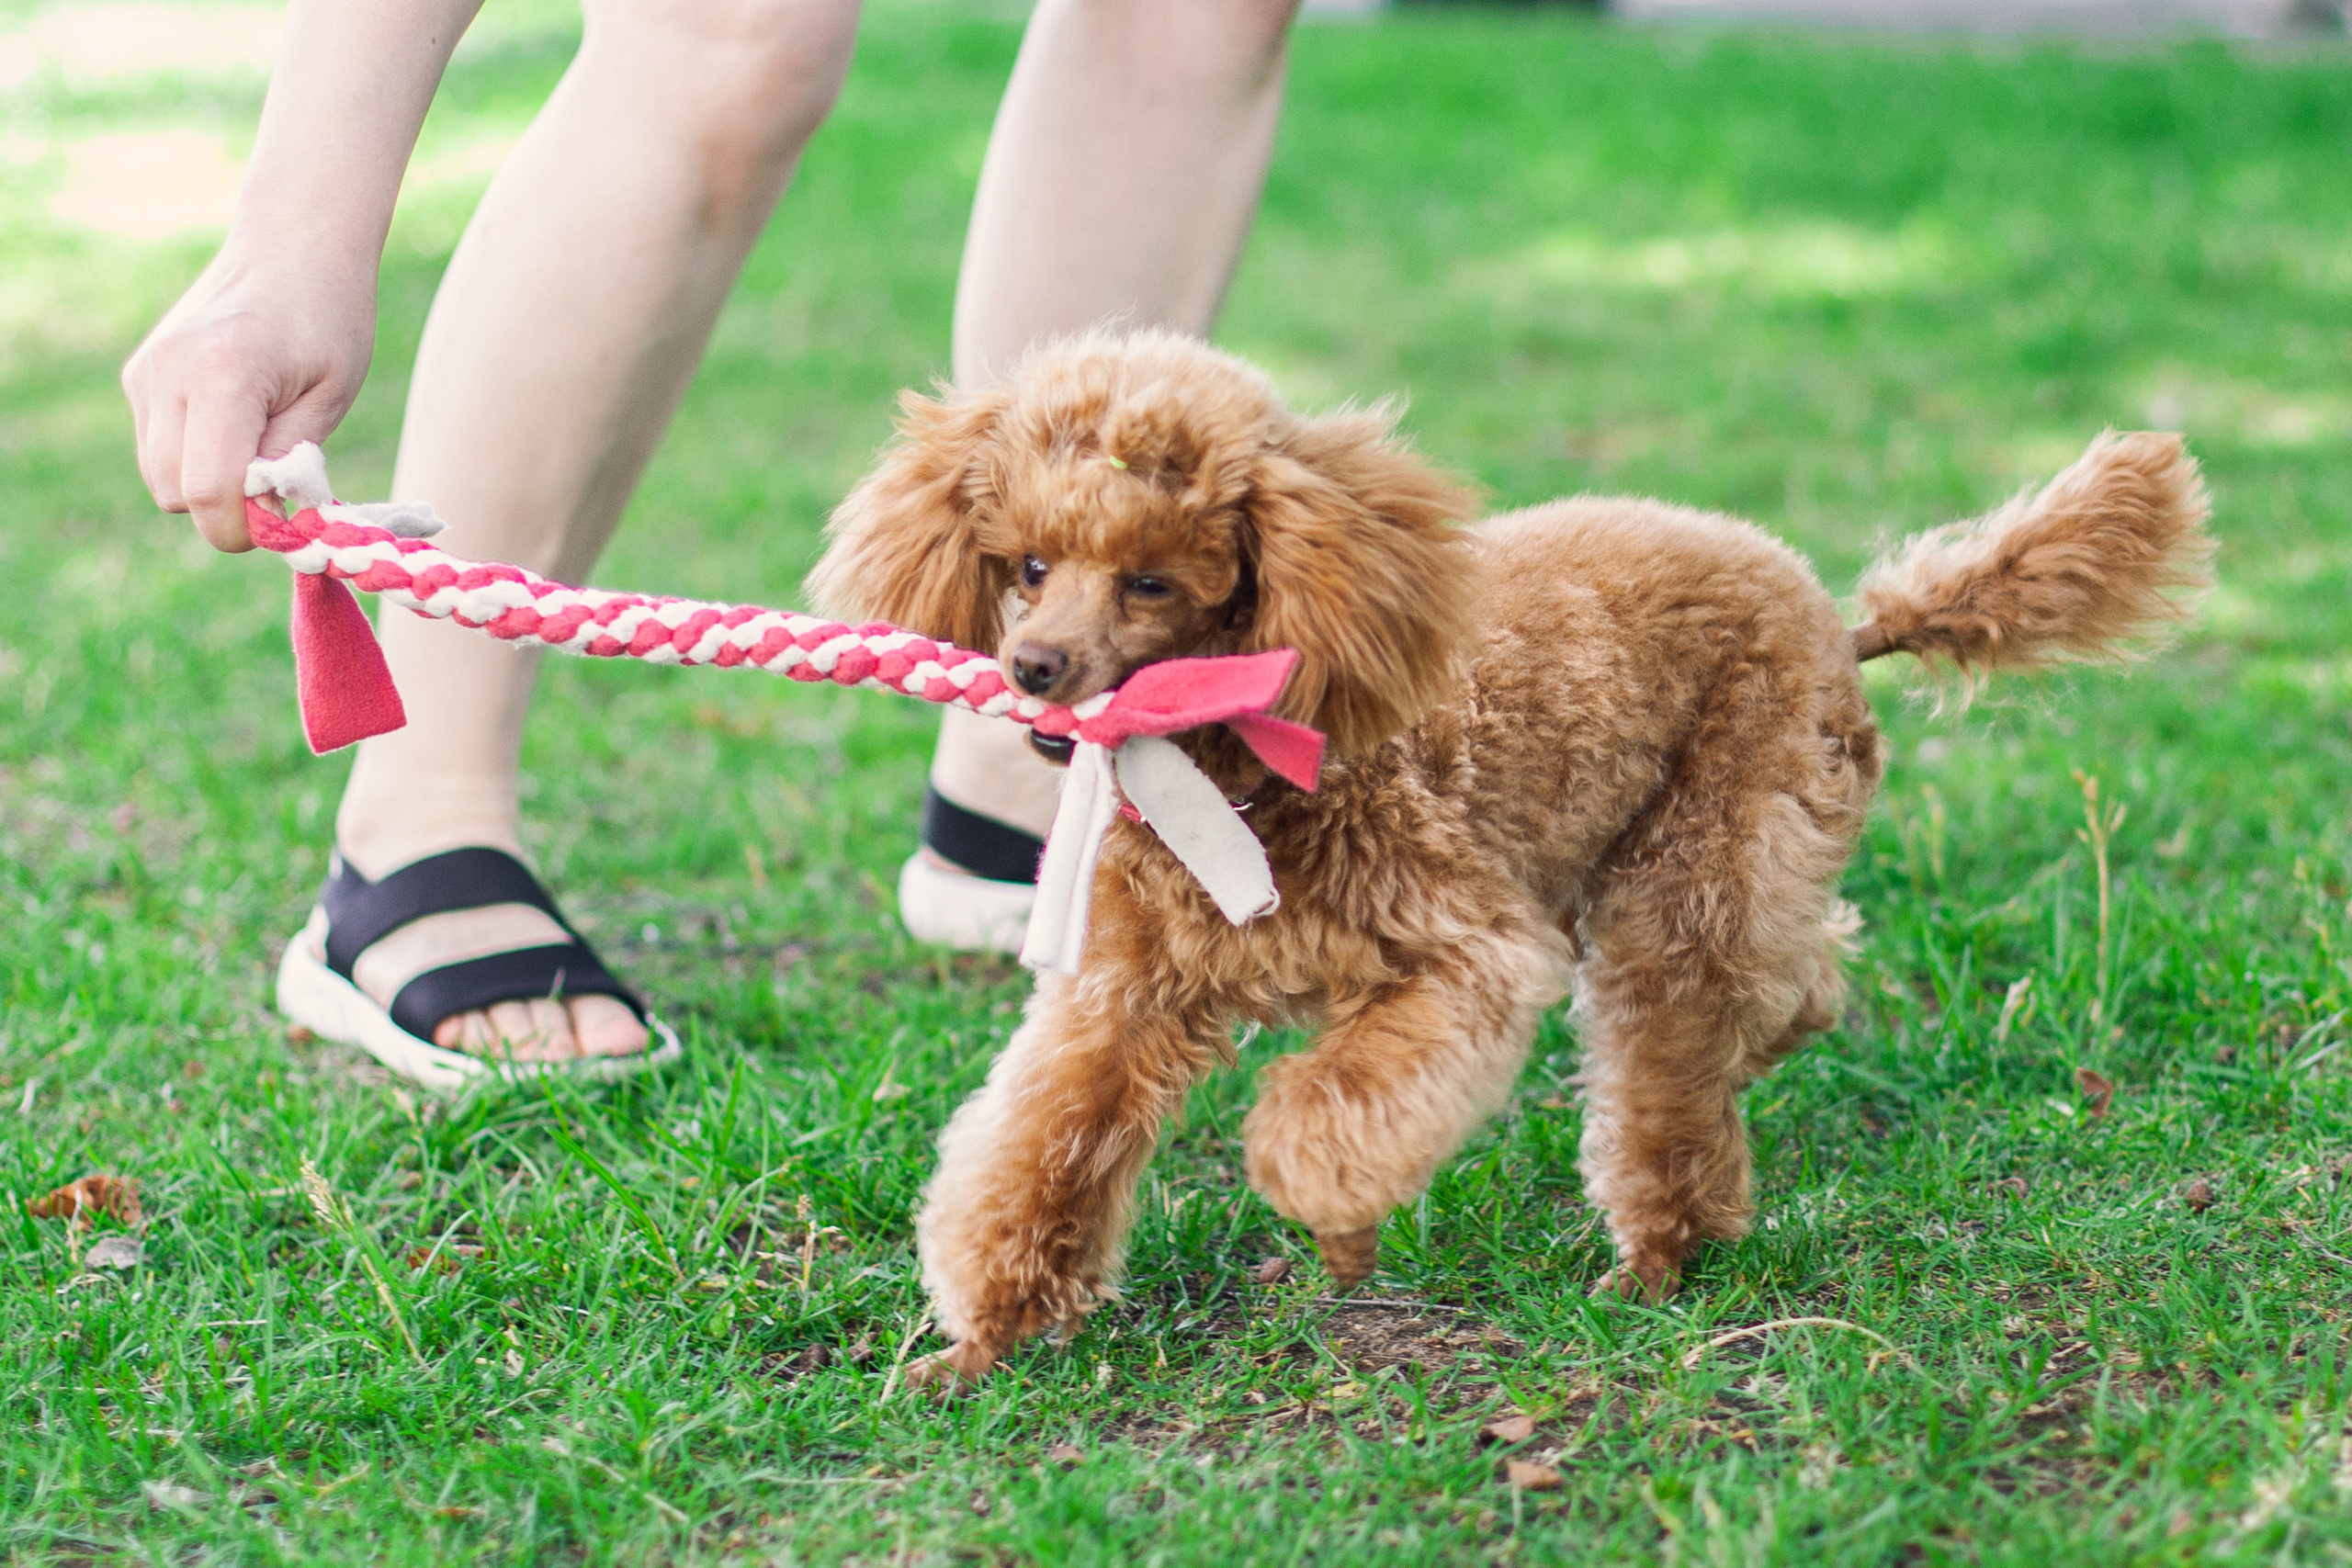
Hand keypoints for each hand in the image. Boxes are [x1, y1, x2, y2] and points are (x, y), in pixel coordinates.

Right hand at [122, 247, 376, 550]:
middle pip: (173, 492)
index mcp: (221, 374)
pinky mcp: (138, 375)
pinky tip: (234, 423)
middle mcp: (168, 373)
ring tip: (260, 447)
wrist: (290, 248)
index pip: (207, 489)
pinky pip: (157, 448)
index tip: (283, 523)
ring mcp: (145, 373)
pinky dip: (193, 456)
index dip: (242, 527)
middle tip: (279, 488)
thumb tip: (262, 519)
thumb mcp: (330, 396)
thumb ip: (291, 462)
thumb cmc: (328, 319)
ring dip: (207, 484)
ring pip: (159, 477)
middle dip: (225, 509)